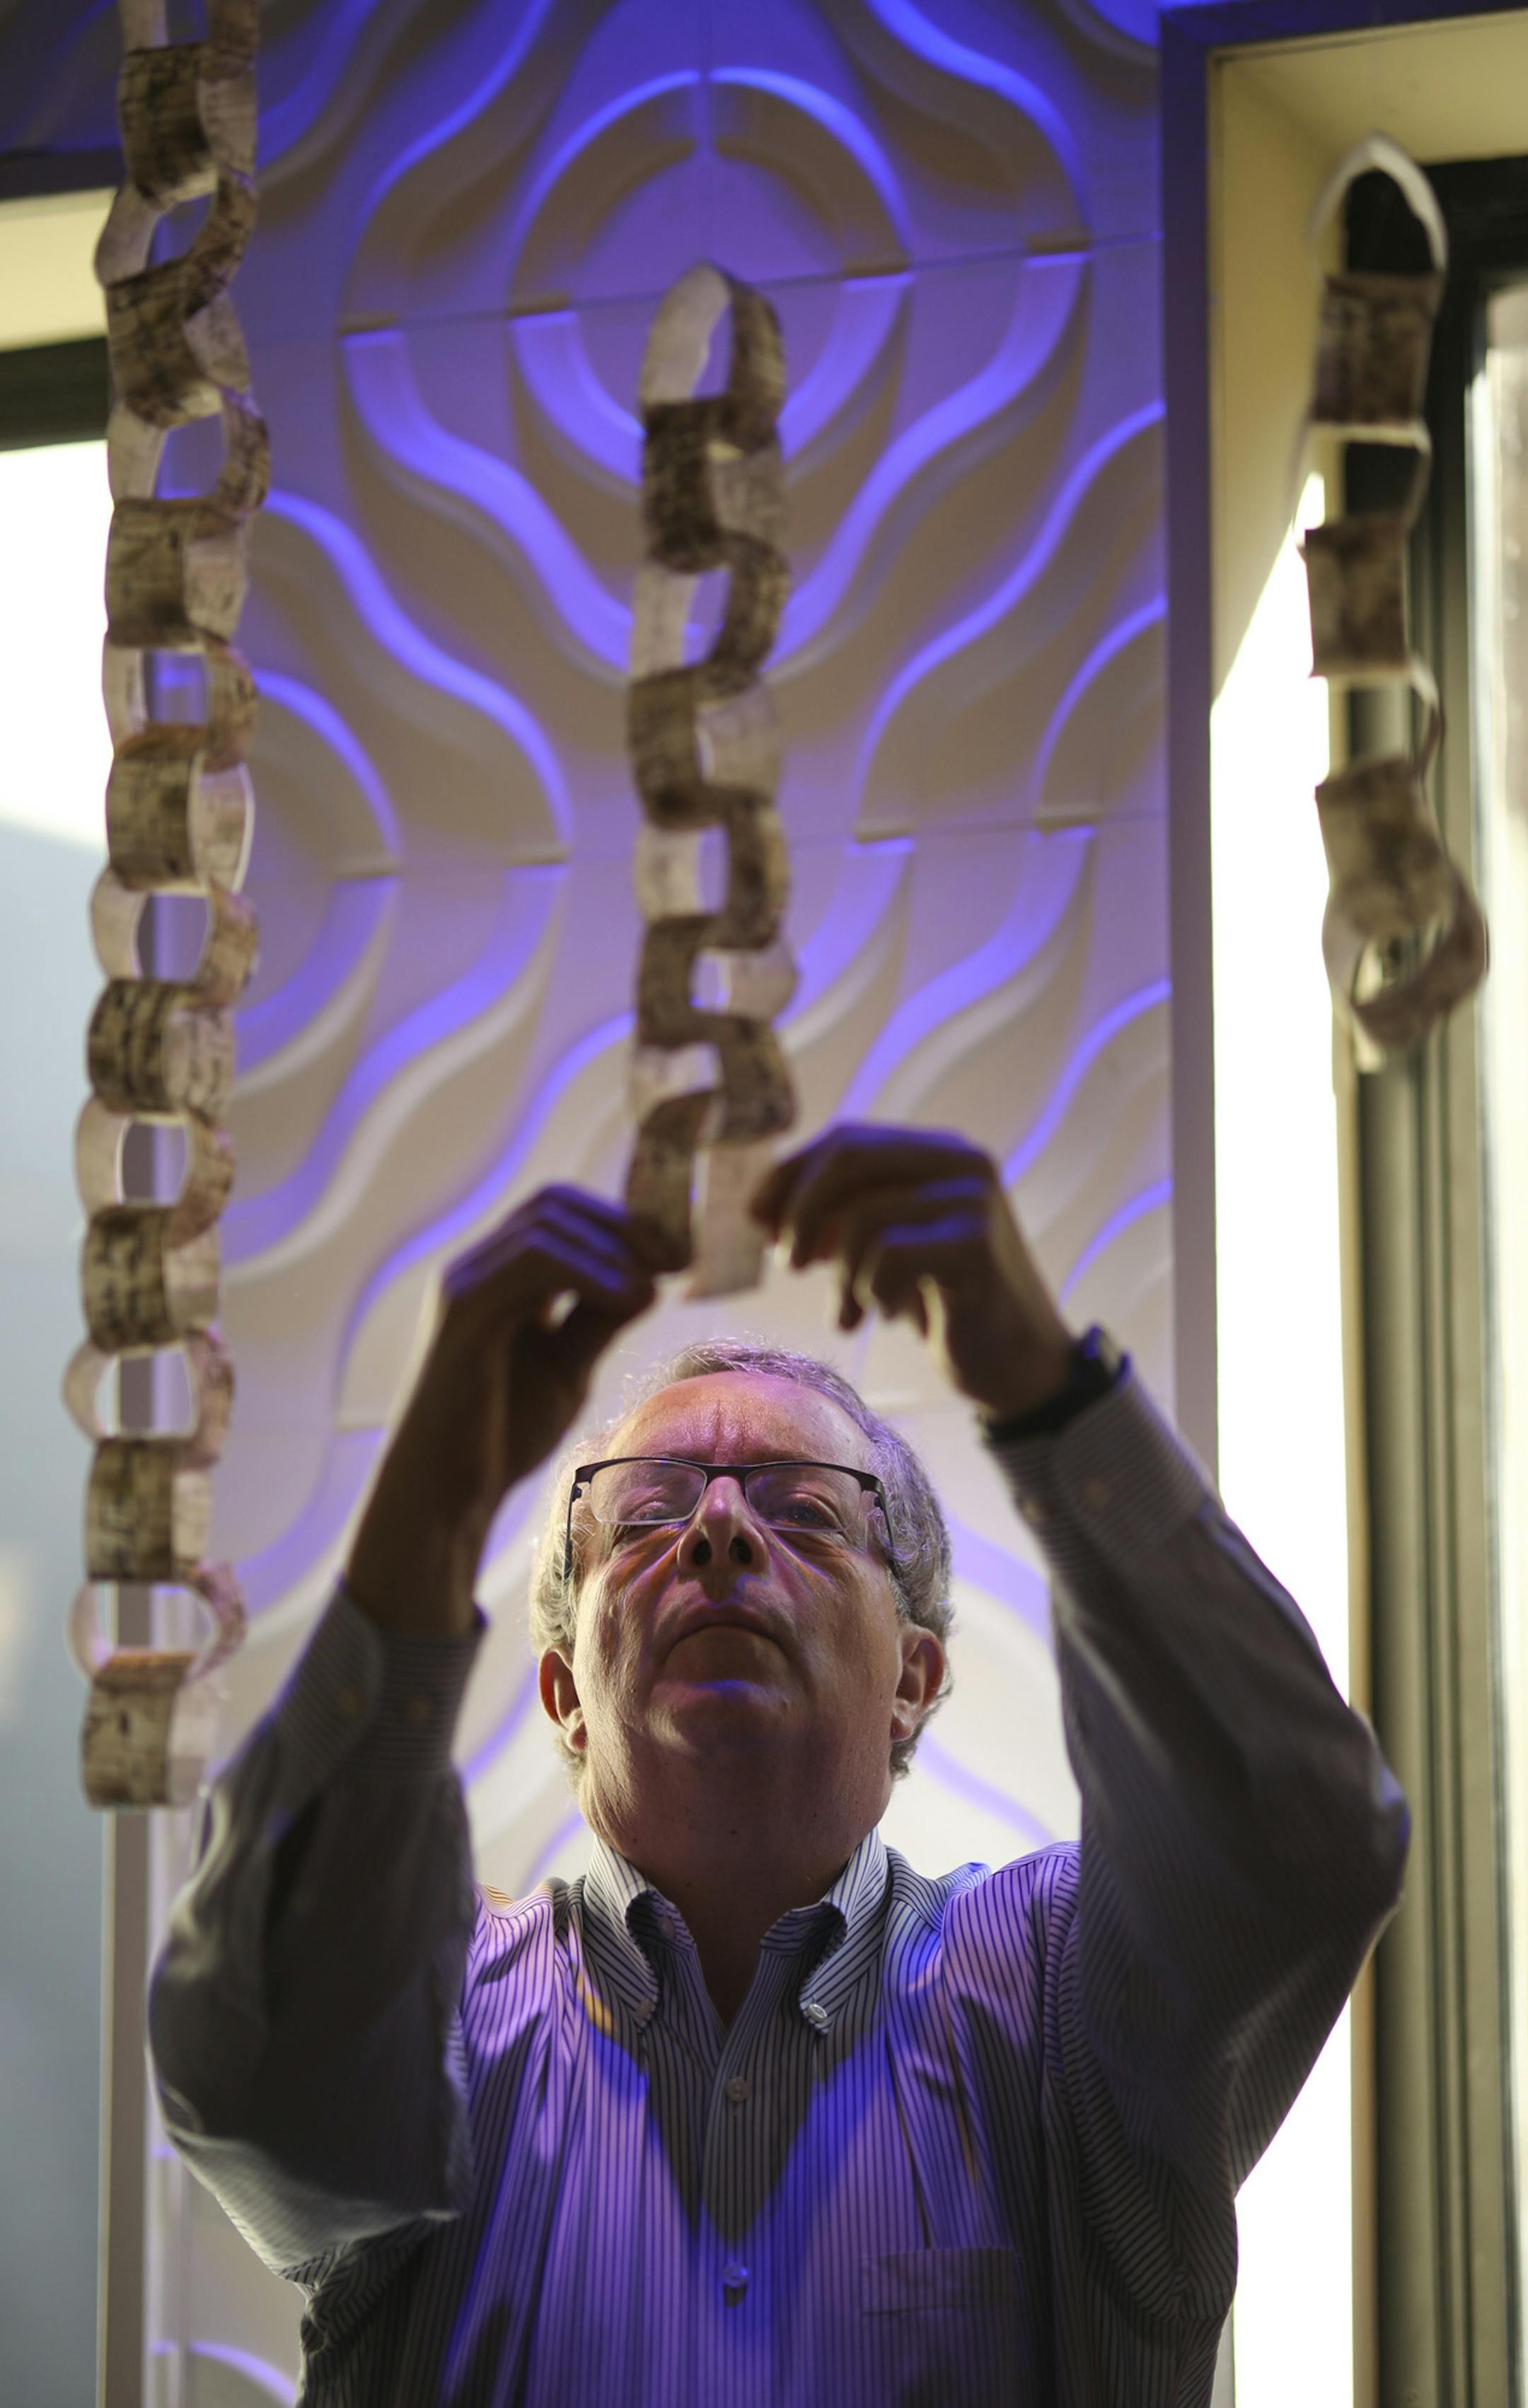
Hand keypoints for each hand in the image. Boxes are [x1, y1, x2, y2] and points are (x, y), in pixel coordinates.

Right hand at [346, 1189, 657, 1635]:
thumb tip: (648, 1281)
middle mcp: (476, 1268)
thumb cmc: (501, 1435)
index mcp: (498, 1278)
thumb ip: (598, 1320)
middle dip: (624, 1223)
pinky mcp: (464, 1311)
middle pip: (554, 1204)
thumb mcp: (566, 1367)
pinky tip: (626, 1301)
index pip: (561, 1212)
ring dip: (611, 1246)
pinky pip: (532, 1262)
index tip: (679, 1253)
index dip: (622, 1220)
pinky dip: (588, 1271)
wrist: (445, 1495)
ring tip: (654, 1286)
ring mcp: (465, 1284)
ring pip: (545, 1226)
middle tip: (677, 1258)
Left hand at [751, 1124, 1074, 1421]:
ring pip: (865, 1215)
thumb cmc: (944, 1305)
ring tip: (850, 1313)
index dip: (792, 1175)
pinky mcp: (978, 1246)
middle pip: (851, 1159)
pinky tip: (885, 1316)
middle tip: (791, 1263)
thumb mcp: (882, 1250)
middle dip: (804, 1211)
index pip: (847, 1139)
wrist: (1018, 1365)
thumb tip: (761, 1208)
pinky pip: (891, 1256)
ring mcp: (975, 1201)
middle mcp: (961, 1164)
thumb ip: (837, 1219)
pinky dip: (873, 1292)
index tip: (758, 1220)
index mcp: (937, 1153)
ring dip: (842, 1276)